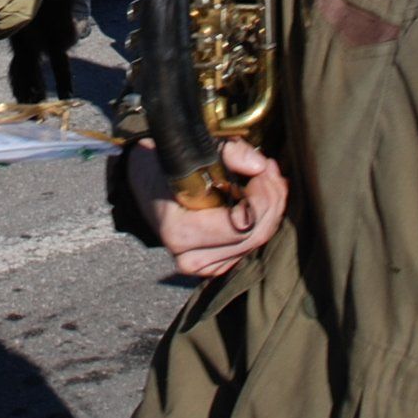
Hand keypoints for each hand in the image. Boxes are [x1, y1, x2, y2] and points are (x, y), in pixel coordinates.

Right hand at [128, 137, 286, 279]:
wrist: (147, 186)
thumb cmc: (167, 166)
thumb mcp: (192, 151)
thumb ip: (228, 153)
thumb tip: (260, 165)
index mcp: (180, 231)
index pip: (240, 224)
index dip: (262, 196)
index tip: (264, 167)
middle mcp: (190, 257)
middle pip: (255, 234)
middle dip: (271, 198)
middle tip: (269, 168)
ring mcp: (203, 266)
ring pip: (257, 240)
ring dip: (270, 207)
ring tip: (265, 176)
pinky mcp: (215, 265)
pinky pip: (250, 245)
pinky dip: (261, 220)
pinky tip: (257, 196)